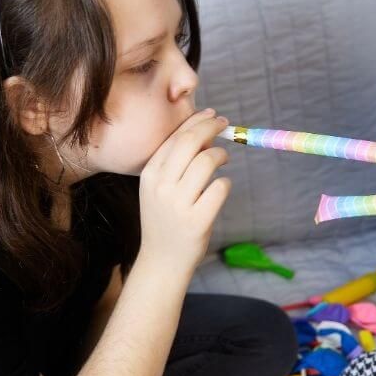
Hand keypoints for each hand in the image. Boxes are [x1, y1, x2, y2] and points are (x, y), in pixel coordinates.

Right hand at [137, 108, 231, 271]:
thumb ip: (175, 163)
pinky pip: (220, 188)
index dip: (196, 122)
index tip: (211, 115)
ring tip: (222, 160)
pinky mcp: (198, 220)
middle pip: (191, 143)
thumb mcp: (159, 189)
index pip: (175, 137)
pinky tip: (220, 187)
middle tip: (224, 125)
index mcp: (150, 174)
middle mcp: (162, 187)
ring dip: (220, 155)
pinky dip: (225, 183)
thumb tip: (204, 133)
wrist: (162, 260)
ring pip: (207, 161)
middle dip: (211, 128)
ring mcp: (179, 204)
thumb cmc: (165, 219)